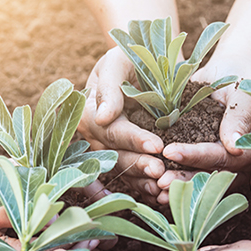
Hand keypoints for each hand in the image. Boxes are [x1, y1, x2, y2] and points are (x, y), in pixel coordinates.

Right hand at [77, 46, 164, 204]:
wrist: (145, 60)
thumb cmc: (129, 56)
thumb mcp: (117, 62)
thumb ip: (109, 87)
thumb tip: (102, 116)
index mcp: (88, 113)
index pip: (112, 131)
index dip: (134, 139)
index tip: (157, 145)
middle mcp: (95, 136)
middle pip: (115, 155)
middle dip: (139, 164)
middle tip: (161, 171)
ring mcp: (110, 148)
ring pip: (124, 169)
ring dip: (142, 181)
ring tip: (162, 187)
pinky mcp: (127, 154)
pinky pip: (132, 176)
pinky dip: (144, 186)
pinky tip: (159, 194)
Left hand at [155, 57, 250, 204]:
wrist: (230, 69)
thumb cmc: (242, 76)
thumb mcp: (244, 93)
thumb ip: (239, 118)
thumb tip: (234, 147)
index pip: (225, 157)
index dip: (198, 156)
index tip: (171, 152)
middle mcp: (238, 159)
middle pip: (211, 173)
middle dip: (184, 178)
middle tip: (160, 181)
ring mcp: (220, 159)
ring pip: (198, 175)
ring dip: (176, 181)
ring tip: (153, 185)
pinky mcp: (203, 154)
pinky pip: (188, 166)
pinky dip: (171, 171)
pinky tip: (151, 177)